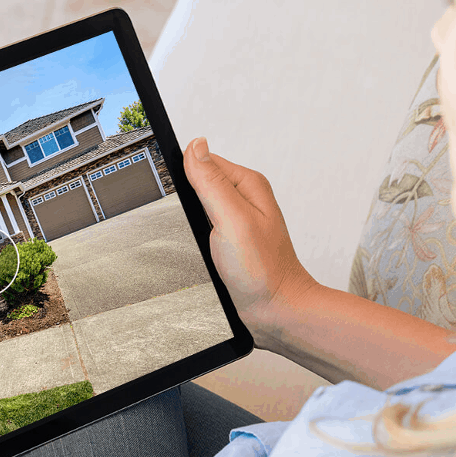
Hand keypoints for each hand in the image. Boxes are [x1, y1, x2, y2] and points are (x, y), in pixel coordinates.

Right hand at [183, 137, 319, 350]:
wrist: (275, 311)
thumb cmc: (262, 270)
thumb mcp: (232, 219)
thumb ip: (211, 181)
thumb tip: (195, 145)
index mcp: (247, 184)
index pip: (204, 161)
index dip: (185, 175)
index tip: (180, 197)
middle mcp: (244, 199)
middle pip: (199, 183)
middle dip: (186, 201)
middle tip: (193, 224)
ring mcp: (237, 220)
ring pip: (198, 207)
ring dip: (190, 221)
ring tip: (198, 239)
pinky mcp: (230, 240)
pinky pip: (203, 227)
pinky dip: (195, 236)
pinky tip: (199, 248)